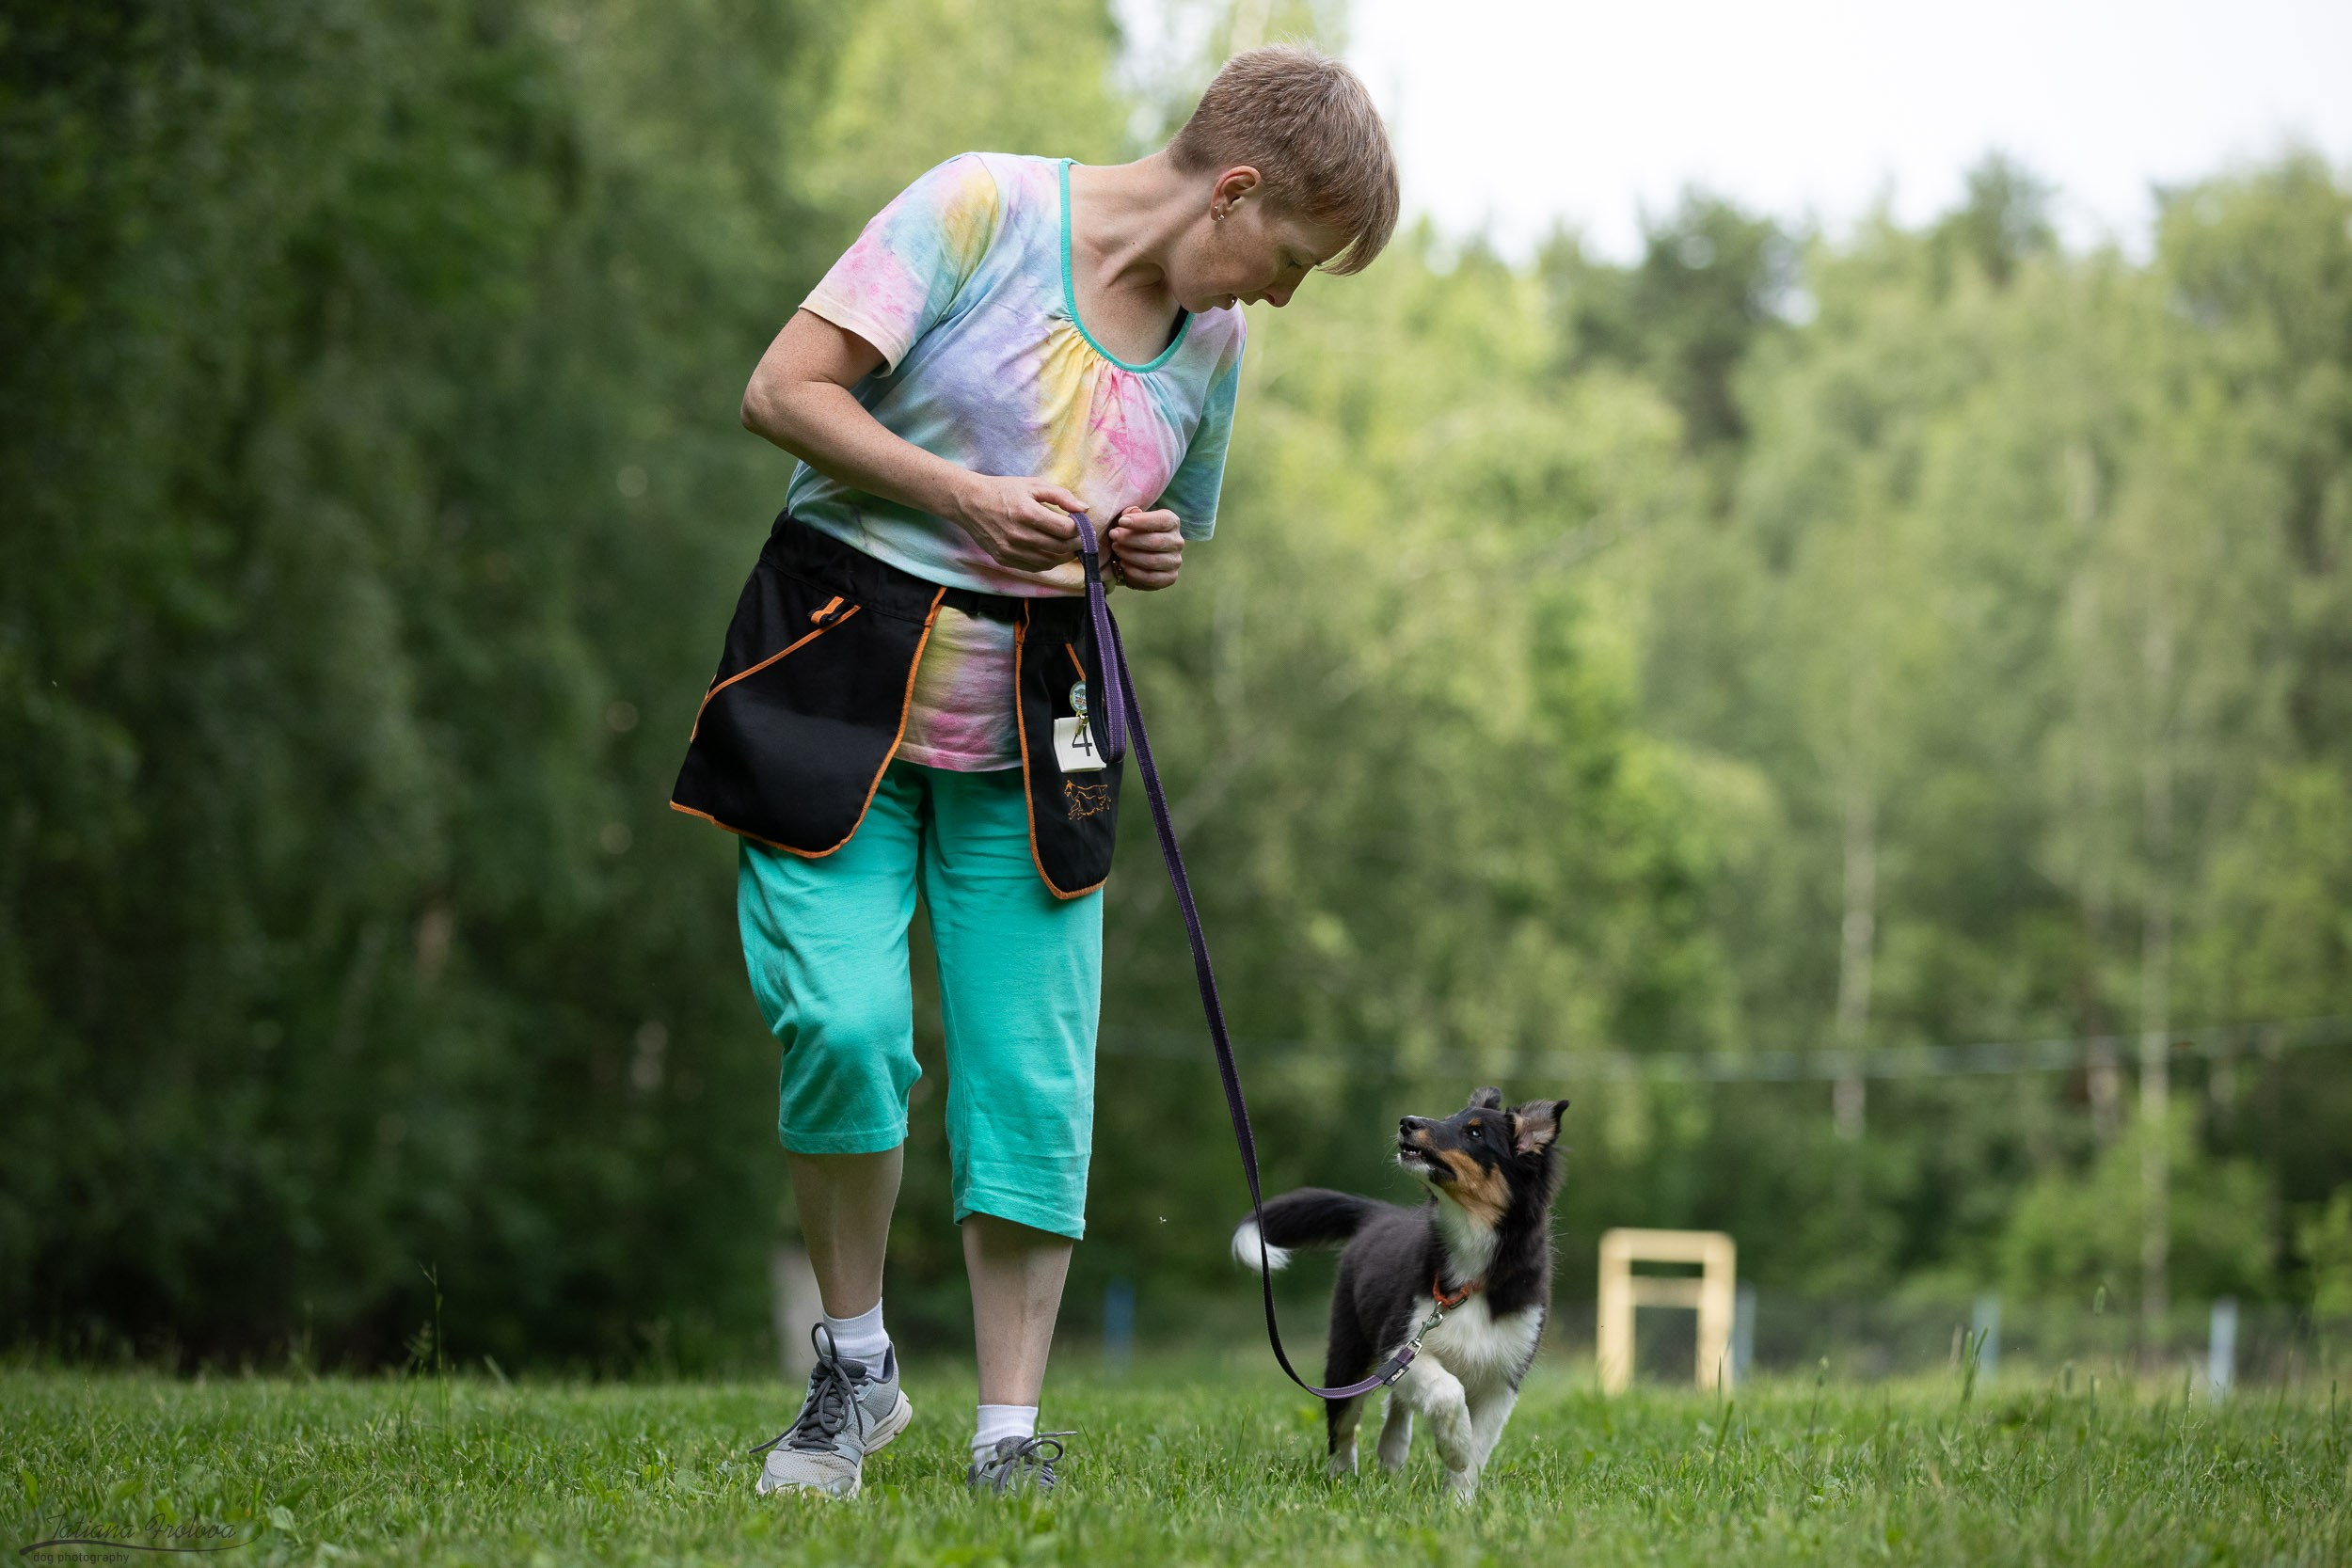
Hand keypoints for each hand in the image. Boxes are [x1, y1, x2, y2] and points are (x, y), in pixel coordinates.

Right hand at [951, 474, 1084, 570]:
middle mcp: (1019, 535)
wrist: (969, 503)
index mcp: (1027, 513)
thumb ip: (1061, 495)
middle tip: (1079, 537)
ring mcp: (1011, 550)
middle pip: (1060, 548)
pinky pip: (1035, 568)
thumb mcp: (1032, 485)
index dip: (1078, 528)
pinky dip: (1048, 562)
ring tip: (1067, 545)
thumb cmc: (1003, 491)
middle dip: (1076, 544)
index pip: (1065, 529)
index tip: (1079, 523)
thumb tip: (1084, 509)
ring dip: (1064, 555)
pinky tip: (1051, 552)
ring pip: (1050, 561)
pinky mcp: (1005, 559)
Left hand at [1107, 506, 1183, 590]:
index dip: (1141, 521)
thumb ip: (1130, 513)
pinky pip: (1152, 578)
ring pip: (1152, 561)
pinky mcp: (1170, 578)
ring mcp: (1175, 561)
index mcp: (1172, 523)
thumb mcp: (1131, 519)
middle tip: (1114, 536)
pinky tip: (1123, 565)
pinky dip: (1134, 572)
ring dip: (1130, 555)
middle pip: (1156, 542)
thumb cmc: (1133, 532)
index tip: (1121, 521)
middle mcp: (1177, 542)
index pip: (1163, 520)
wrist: (1136, 555)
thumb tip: (1133, 512)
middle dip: (1130, 539)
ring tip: (1116, 550)